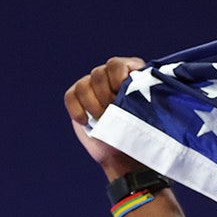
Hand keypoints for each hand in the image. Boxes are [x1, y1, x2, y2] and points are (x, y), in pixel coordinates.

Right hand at [64, 56, 146, 176]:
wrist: (123, 151)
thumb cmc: (140, 130)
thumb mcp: (146, 111)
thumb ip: (140, 95)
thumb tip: (135, 87)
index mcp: (130, 72)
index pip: (116, 64)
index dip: (117, 77)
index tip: (121, 92)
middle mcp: (109, 76)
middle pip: (98, 74)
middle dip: (105, 95)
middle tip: (112, 111)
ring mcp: (92, 86)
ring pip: (83, 85)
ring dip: (92, 104)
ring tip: (102, 119)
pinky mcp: (77, 99)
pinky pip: (70, 96)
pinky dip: (77, 109)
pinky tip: (86, 121)